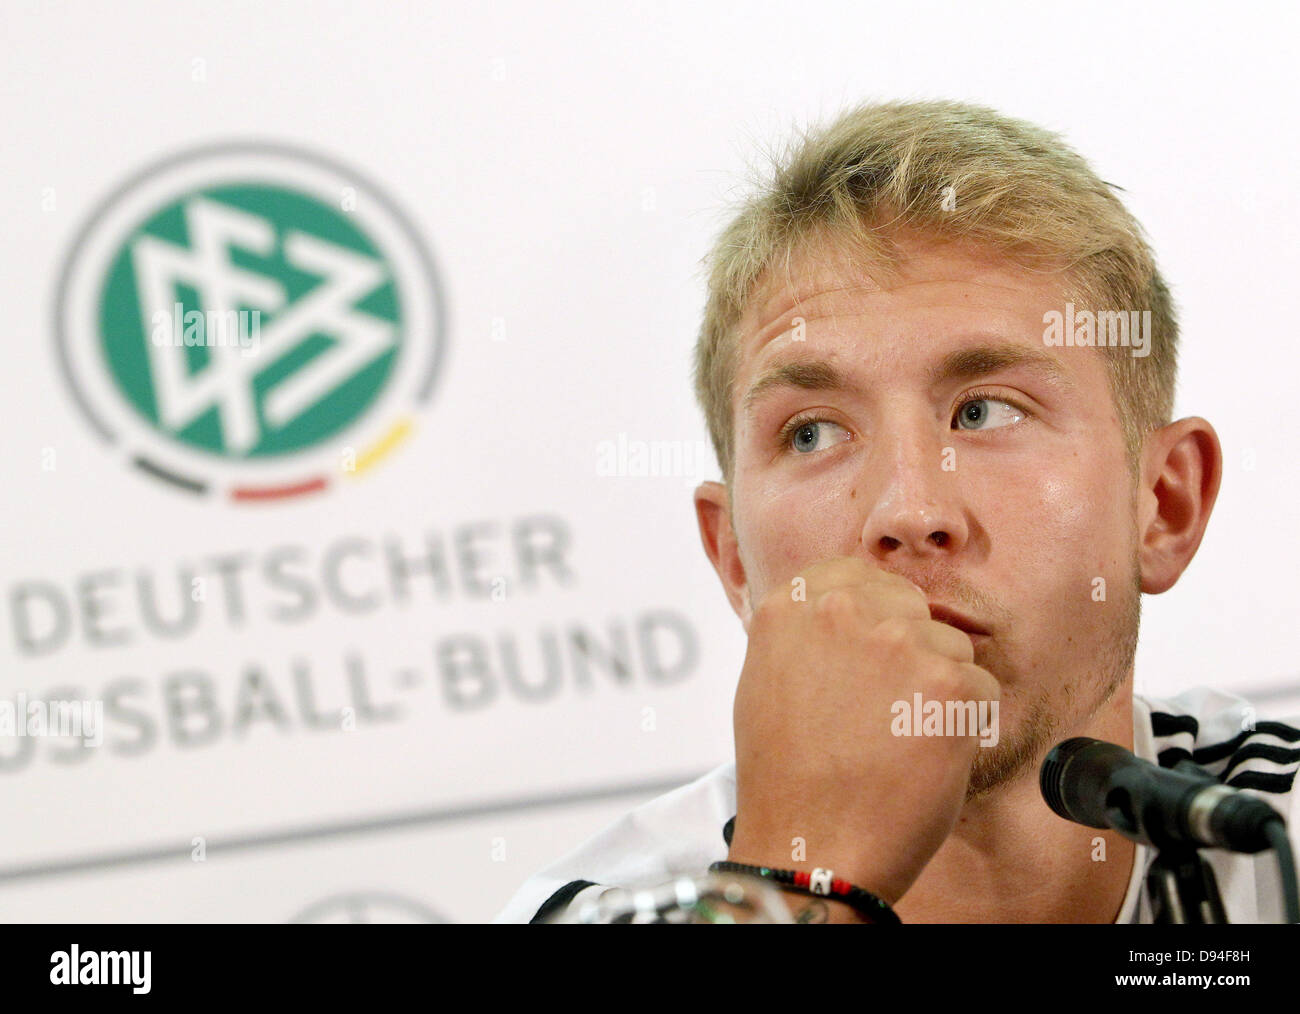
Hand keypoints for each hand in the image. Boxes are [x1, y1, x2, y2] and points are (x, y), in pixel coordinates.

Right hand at [726, 556, 1000, 908]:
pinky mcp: (948, 681)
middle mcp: (844, 610)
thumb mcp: (766, 679)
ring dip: (938, 690)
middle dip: (911, 651)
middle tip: (886, 711)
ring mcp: (898, 641)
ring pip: (950, 648)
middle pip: (911, 608)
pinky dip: (964, 724)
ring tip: (897, 740)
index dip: (876, 616)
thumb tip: (845, 612)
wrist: (811, 846)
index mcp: (792, 604)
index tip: (872, 653)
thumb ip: (804, 633)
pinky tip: (923, 755)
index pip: (859, 575)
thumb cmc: (785, 778)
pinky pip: (980, 687)